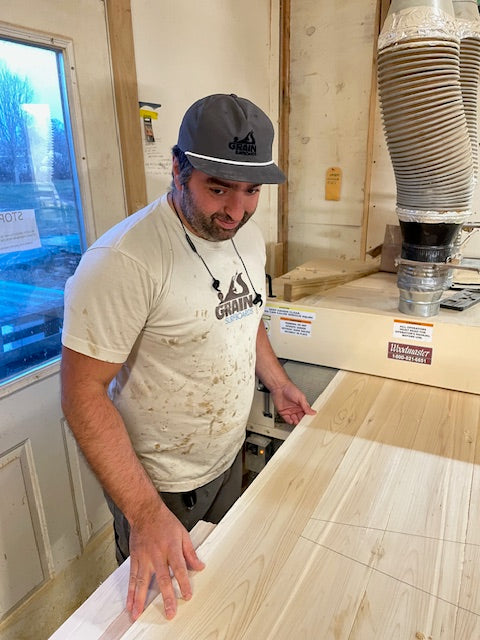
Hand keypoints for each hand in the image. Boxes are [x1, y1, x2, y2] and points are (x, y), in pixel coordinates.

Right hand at [127, 499, 204, 620]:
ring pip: (142, 581)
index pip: (179, 568)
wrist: (145, 511)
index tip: (187, 595)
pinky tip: (129, 603)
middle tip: (169, 612)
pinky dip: (130, 592)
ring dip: (140, 599)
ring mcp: (144, 557)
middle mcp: (157, 554)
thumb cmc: (164, 522)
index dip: (184, 582)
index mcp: (171, 547)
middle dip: (166, 597)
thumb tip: (199, 566)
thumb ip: (190, 552)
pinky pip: (132, 578)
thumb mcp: (182, 533)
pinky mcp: (135, 559)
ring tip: (138, 614)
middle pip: (162, 578)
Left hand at [270, 380, 315, 425]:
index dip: (307, 418)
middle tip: (303, 424)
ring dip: (296, 422)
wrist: (280, 387)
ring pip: (294, 419)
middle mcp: (295, 409)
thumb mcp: (301, 397)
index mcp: (301, 405)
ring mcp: (289, 411)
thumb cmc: (290, 389)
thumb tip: (313, 412)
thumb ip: (306, 406)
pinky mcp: (283, 412)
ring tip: (298, 422)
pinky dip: (289, 421)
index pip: (306, 414)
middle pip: (300, 418)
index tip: (309, 421)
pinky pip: (287, 419)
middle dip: (302, 421)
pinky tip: (292, 421)